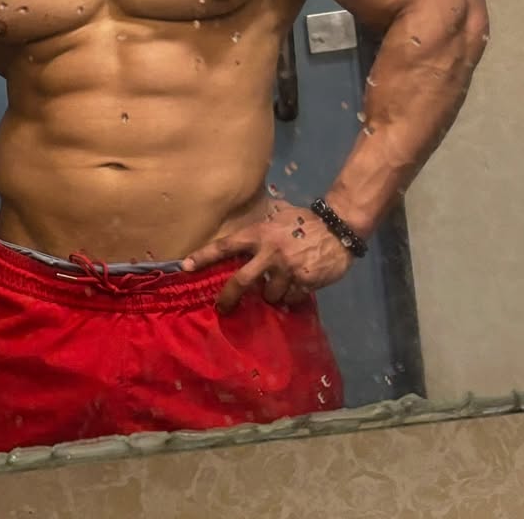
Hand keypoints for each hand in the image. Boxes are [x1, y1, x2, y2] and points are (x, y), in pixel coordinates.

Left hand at [181, 202, 354, 313]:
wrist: (338, 229)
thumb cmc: (305, 220)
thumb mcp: (279, 215)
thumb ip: (262, 226)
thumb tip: (247, 230)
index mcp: (259, 234)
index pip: (225, 245)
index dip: (204, 256)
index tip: (185, 266)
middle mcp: (269, 253)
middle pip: (241, 281)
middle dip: (228, 297)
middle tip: (221, 308)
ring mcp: (286, 270)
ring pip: (269, 295)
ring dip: (271, 294)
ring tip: (280, 284)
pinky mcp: (304, 283)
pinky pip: (290, 298)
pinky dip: (291, 296)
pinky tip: (298, 285)